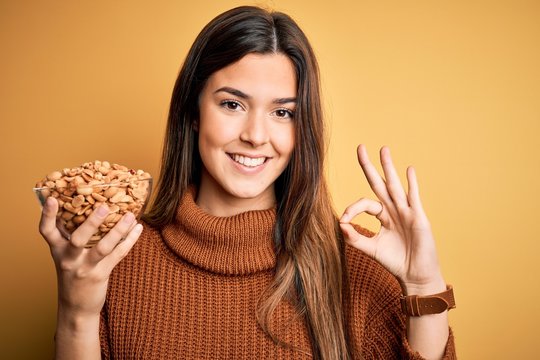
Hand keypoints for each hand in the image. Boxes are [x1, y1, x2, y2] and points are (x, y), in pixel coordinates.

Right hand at [39, 197, 141, 316]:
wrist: (76, 308)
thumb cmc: (73, 275)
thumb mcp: (66, 257)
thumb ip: (70, 237)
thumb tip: (84, 207)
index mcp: (58, 251)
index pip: (47, 231)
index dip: (47, 215)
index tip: (51, 199)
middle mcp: (69, 259)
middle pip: (77, 238)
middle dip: (91, 223)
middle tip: (104, 207)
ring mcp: (85, 268)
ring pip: (103, 247)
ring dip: (118, 230)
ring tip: (130, 215)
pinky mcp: (100, 274)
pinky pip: (118, 254)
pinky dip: (130, 240)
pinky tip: (138, 228)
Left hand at [340, 145, 444, 293]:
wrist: (416, 276)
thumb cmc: (395, 262)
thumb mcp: (371, 249)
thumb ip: (354, 238)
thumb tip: (339, 224)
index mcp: (382, 216)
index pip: (365, 203)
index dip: (352, 209)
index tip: (343, 220)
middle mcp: (394, 210)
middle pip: (379, 183)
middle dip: (370, 166)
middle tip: (360, 147)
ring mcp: (407, 212)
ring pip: (395, 186)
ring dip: (389, 167)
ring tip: (383, 149)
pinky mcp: (419, 218)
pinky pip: (414, 198)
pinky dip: (412, 184)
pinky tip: (409, 170)